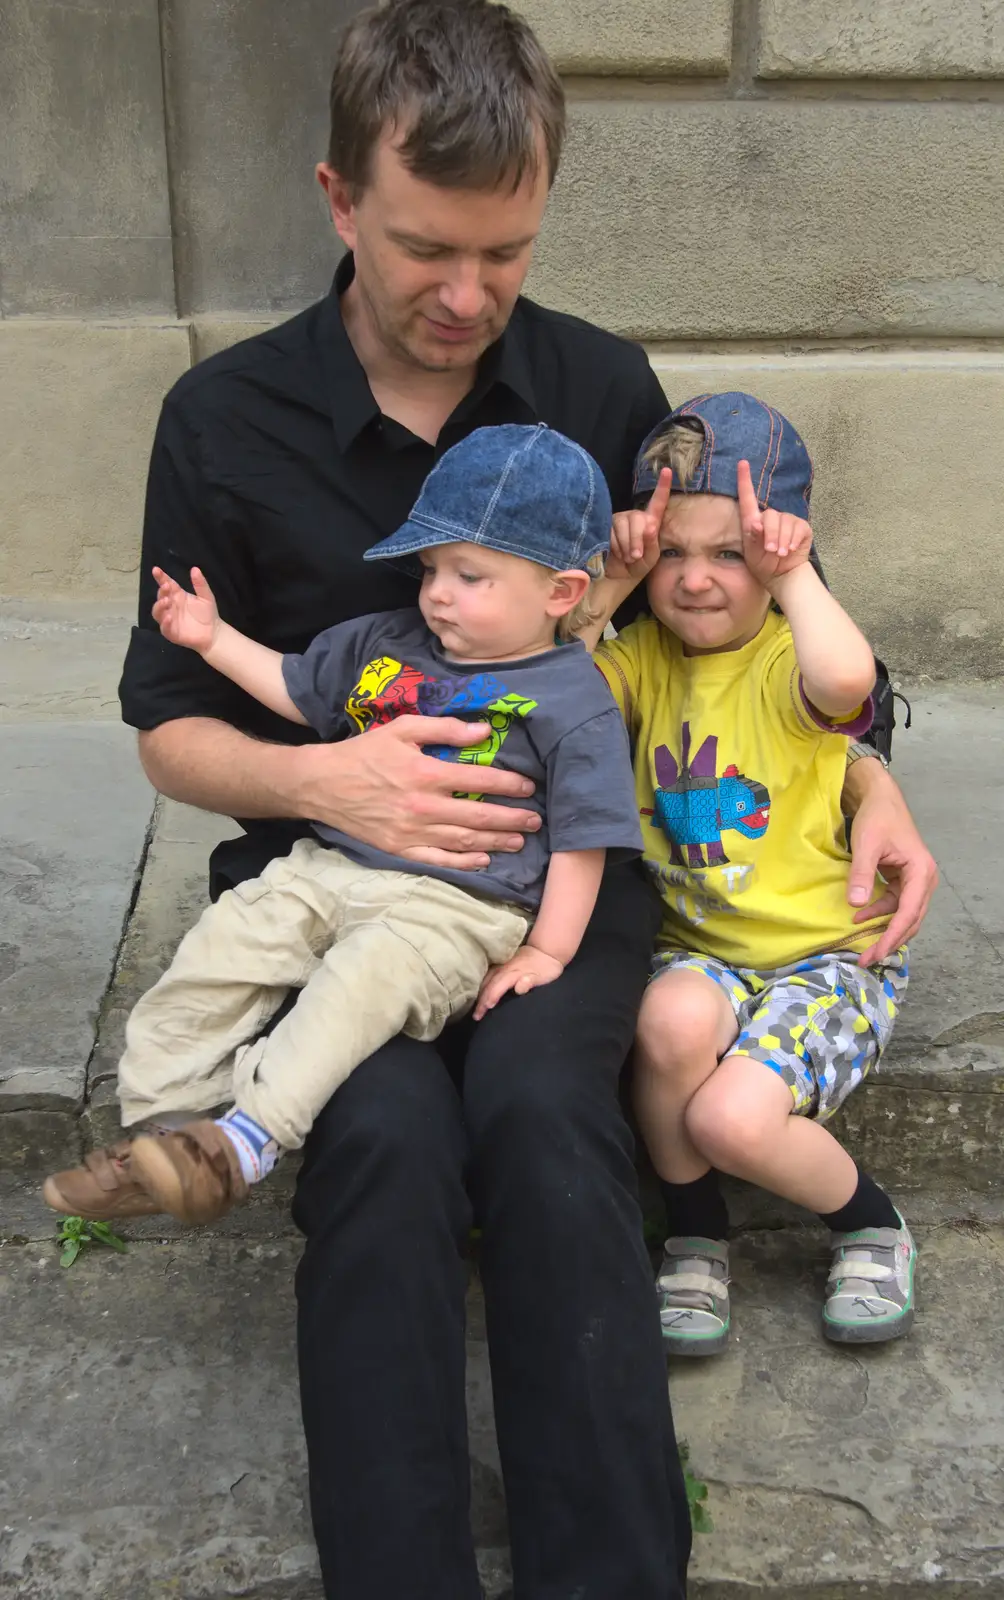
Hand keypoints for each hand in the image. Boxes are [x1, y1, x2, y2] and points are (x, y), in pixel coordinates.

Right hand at [151, 565, 219, 654]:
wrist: (214, 633)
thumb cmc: (208, 614)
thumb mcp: (206, 596)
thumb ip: (200, 584)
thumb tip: (195, 569)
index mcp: (178, 596)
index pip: (167, 584)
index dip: (160, 577)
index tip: (156, 570)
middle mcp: (171, 607)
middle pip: (161, 597)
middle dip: (161, 591)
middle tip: (166, 586)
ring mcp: (169, 620)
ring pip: (158, 612)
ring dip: (159, 606)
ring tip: (166, 601)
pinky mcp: (171, 633)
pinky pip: (164, 628)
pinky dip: (165, 623)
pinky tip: (169, 617)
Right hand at [292, 715, 541, 870]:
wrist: (322, 784)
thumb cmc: (365, 752)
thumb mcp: (402, 729)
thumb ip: (444, 729)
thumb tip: (482, 732)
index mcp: (425, 773)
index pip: (478, 779)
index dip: (508, 785)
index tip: (528, 787)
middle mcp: (422, 806)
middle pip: (477, 815)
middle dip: (511, 819)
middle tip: (535, 820)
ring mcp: (411, 831)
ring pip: (463, 840)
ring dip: (495, 842)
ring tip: (519, 841)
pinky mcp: (399, 849)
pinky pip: (438, 859)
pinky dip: (463, 861)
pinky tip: (483, 859)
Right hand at [473, 945, 564, 1019]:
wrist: (546, 949)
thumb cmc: (546, 967)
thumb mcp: (543, 976)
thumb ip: (531, 981)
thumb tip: (519, 987)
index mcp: (513, 972)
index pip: (498, 985)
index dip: (492, 996)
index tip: (486, 1008)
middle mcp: (504, 968)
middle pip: (489, 984)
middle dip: (481, 1000)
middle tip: (476, 1016)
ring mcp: (501, 965)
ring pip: (486, 979)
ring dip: (479, 993)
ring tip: (475, 1007)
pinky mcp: (500, 964)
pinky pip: (487, 975)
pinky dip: (481, 985)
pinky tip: (479, 991)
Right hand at [605, 469, 672, 582]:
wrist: (617, 575)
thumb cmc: (637, 565)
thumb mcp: (650, 558)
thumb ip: (652, 544)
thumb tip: (650, 526)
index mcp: (650, 521)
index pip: (658, 502)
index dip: (662, 486)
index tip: (667, 471)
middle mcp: (634, 516)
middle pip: (638, 519)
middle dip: (637, 540)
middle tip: (636, 556)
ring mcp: (619, 520)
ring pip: (623, 526)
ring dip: (626, 546)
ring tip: (627, 557)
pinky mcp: (605, 526)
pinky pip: (611, 533)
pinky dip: (615, 547)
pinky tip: (615, 553)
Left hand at [737, 460, 812, 587]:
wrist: (781, 575)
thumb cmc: (763, 563)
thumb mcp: (753, 554)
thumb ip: (753, 539)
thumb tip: (756, 524)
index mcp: (754, 521)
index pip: (748, 497)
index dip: (745, 480)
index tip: (742, 463)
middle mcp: (771, 517)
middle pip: (771, 516)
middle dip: (771, 534)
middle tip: (770, 550)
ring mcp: (788, 520)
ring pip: (785, 522)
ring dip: (782, 540)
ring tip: (780, 554)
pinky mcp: (801, 527)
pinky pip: (798, 528)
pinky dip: (794, 540)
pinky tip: (790, 550)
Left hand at [844, 760, 938, 964]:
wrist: (880, 799)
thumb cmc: (877, 819)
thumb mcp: (866, 845)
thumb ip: (861, 874)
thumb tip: (855, 905)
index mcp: (921, 872)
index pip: (909, 912)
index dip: (892, 935)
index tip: (876, 953)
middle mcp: (924, 880)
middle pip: (911, 920)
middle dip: (890, 941)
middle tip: (868, 960)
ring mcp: (915, 881)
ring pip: (904, 916)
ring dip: (885, 931)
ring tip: (864, 948)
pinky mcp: (904, 881)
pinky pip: (895, 905)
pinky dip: (880, 915)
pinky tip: (860, 918)